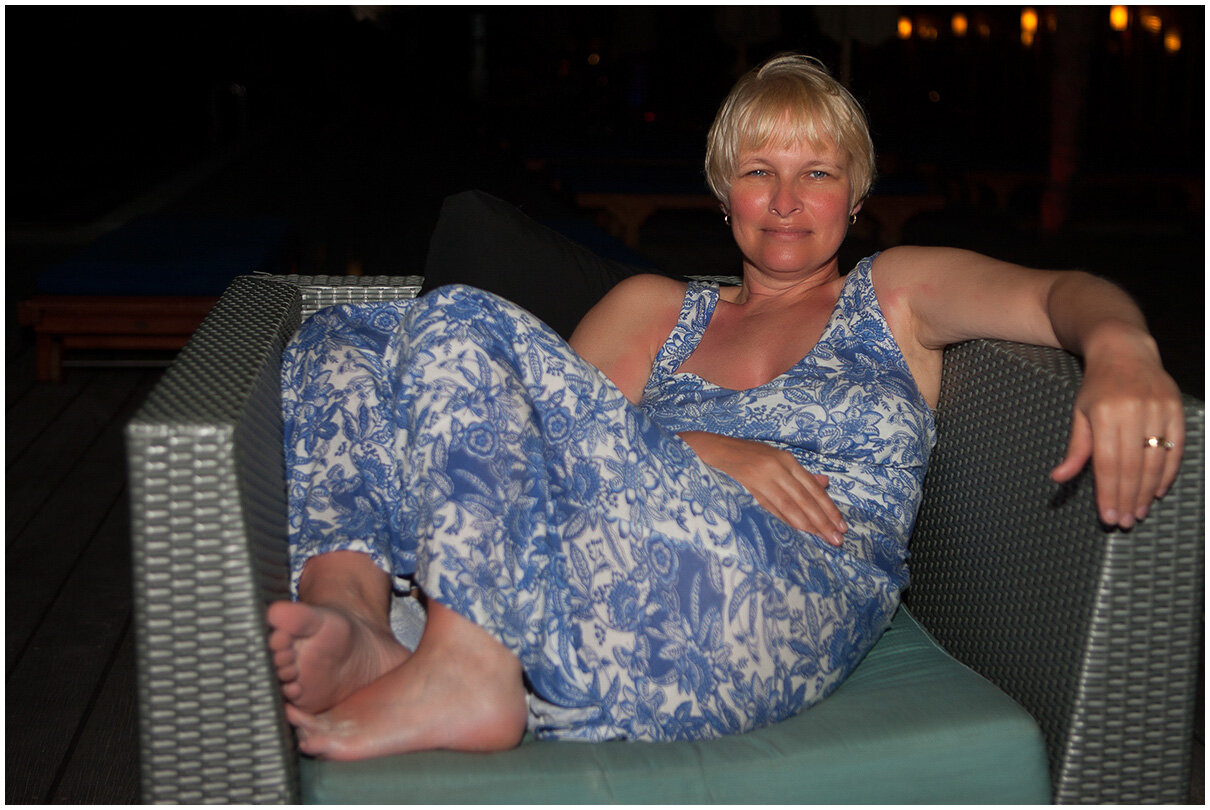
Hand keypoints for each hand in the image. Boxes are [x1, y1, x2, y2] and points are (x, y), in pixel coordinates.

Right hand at [678, 431, 846, 544]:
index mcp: (786, 460)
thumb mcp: (775, 459)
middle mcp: (778, 467)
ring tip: (823, 538)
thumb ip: (799, 474)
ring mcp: (763, 476)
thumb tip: (825, 483)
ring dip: (809, 524)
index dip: (829, 508)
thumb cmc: (745, 456)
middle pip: (806, 498)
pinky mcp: (749, 486)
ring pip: (791, 504)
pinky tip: (799, 530)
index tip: (842, 525)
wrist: (712, 450)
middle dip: (823, 520)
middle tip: (838, 539)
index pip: (813, 488)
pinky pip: (772, 506)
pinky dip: (787, 519)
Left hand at [1051, 337, 1183, 528]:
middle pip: (1132, 466)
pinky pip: (1175, 447)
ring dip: (1147, 491)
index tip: (1108, 515)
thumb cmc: (1097, 386)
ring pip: (1156, 460)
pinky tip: (1158, 490)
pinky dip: (1168, 472)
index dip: (1109, 493)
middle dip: (1128, 498)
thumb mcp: (1079, 414)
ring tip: (1139, 511)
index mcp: (1105, 413)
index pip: (1108, 464)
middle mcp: (1133, 411)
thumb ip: (1075, 449)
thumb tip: (1059, 477)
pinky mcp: (1176, 408)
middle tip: (1124, 521)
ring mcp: (1158, 409)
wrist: (1124, 350)